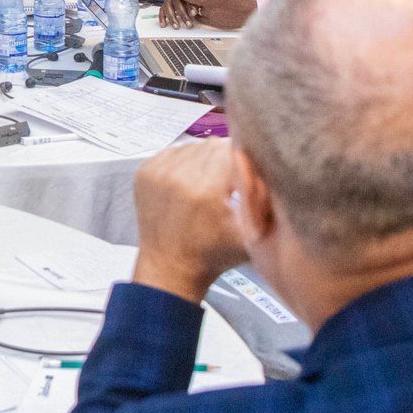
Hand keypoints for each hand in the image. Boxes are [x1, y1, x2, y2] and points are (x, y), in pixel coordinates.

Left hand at [130, 139, 248, 302]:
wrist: (170, 267)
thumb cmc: (213, 254)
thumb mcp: (251, 234)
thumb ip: (263, 198)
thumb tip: (267, 164)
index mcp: (205, 190)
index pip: (232, 149)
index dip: (244, 159)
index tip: (246, 175)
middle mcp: (177, 176)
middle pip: (213, 145)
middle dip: (225, 159)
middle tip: (228, 182)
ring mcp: (157, 171)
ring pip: (194, 146)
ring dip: (204, 159)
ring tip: (209, 184)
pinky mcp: (144, 171)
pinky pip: (174, 151)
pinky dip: (185, 162)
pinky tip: (189, 183)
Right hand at [158, 0, 199, 28]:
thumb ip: (197, 2)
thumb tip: (194, 13)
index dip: (190, 5)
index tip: (194, 13)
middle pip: (177, 2)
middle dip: (183, 14)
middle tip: (189, 24)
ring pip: (168, 6)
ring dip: (172, 17)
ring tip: (176, 27)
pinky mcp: (166, 3)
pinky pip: (162, 10)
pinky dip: (162, 17)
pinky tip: (164, 25)